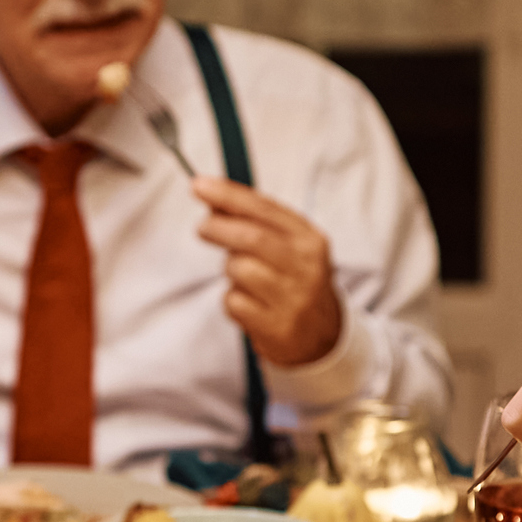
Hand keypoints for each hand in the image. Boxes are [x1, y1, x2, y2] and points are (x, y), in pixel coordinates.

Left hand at [192, 177, 343, 366]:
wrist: (322, 335)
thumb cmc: (295, 281)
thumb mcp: (288, 245)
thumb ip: (255, 221)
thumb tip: (213, 198)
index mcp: (309, 240)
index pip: (264, 209)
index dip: (228, 195)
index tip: (199, 186)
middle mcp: (305, 267)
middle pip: (251, 238)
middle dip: (219, 228)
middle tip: (203, 228)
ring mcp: (292, 299)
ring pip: (238, 270)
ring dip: (230, 270)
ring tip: (244, 278)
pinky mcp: (276, 326)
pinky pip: (233, 302)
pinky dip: (232, 300)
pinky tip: (249, 304)